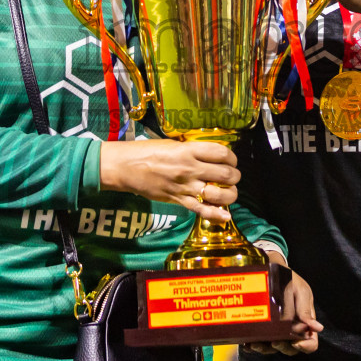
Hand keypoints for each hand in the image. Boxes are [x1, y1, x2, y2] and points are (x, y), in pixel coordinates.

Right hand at [99, 140, 238, 221]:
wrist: (125, 167)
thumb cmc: (146, 151)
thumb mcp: (173, 144)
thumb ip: (192, 151)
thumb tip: (211, 156)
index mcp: (189, 150)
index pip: (223, 154)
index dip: (232, 158)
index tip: (231, 161)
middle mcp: (190, 168)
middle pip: (226, 174)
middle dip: (234, 177)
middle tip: (232, 177)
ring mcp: (185, 186)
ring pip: (219, 194)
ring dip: (230, 194)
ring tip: (229, 192)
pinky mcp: (178, 200)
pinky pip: (202, 210)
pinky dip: (216, 214)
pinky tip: (226, 216)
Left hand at [243, 249, 322, 355]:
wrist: (274, 271)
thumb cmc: (291, 282)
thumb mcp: (301, 292)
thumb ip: (305, 310)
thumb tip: (318, 328)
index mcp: (306, 323)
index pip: (311, 343)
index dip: (305, 346)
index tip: (296, 343)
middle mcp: (292, 331)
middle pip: (290, 349)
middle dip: (282, 348)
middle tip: (274, 342)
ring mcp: (277, 331)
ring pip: (273, 348)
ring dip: (264, 349)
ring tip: (254, 344)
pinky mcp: (264, 329)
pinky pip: (259, 341)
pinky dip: (252, 345)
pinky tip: (246, 343)